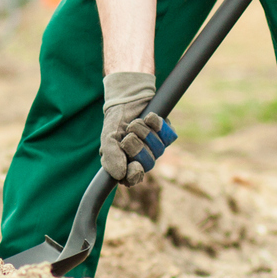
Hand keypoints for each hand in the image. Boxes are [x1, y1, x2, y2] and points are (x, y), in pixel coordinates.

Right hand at [99, 70, 173, 185]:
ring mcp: (156, 146)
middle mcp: (143, 157)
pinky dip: (157, 124)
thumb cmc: (115, 122)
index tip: (134, 166)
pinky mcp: (166, 134)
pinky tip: (149, 117)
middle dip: (138, 149)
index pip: (134, 178)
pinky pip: (167, 135)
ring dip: (144, 133)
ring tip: (135, 123)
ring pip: (158, 149)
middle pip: (148, 164)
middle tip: (129, 137)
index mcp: (127, 163)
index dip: (135, 174)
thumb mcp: (108, 138)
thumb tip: (120, 175)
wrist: (126, 99)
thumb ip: (111, 156)